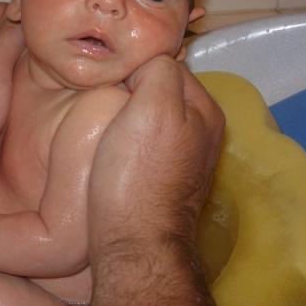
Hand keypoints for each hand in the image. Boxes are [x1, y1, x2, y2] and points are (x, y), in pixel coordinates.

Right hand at [88, 55, 223, 305]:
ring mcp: (184, 157)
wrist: (133, 242)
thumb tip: (145, 63)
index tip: (108, 83)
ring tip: (104, 125)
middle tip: (101, 100)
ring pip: (149, 115)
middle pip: (158, 90)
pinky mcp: (164, 178)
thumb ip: (157, 70)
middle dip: (131, 90)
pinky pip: (144, 141)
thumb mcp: (153, 105)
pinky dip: (127, 137)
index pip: (165, 64)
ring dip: (126, 113)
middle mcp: (202, 132)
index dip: (132, 68)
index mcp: (204, 110)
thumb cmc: (138, 172)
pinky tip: (112, 148)